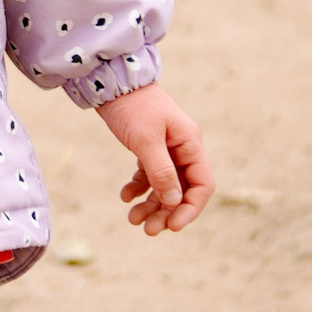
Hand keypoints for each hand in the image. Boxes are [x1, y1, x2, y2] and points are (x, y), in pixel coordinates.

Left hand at [96, 82, 212, 234]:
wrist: (110, 82)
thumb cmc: (132, 106)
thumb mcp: (146, 140)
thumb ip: (161, 171)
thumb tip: (174, 202)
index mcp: (190, 144)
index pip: (202, 185)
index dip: (190, 208)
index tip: (173, 226)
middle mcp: (181, 148)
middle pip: (182, 190)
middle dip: (167, 212)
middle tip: (149, 230)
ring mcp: (165, 149)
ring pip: (164, 186)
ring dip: (152, 204)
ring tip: (133, 219)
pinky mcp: (148, 148)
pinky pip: (149, 175)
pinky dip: (139, 188)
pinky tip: (125, 196)